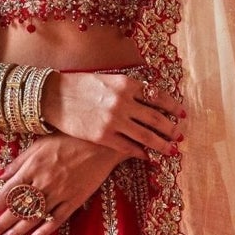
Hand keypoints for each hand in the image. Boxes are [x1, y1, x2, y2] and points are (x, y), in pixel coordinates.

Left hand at [0, 134, 122, 234]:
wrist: (101, 143)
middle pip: (18, 208)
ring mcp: (60, 193)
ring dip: (18, 231)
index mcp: (32, 167)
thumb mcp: (39, 144)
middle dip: (1, 224)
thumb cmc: (68, 139)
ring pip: (35, 217)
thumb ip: (19, 161)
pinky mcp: (75, 200)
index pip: (8, 192)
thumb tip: (0, 175)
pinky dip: (45, 230)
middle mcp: (43, 183)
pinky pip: (57, 219)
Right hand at [42, 69, 182, 158]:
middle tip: (180, 136)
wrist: (53, 96)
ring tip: (171, 150)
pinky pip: (127, 147)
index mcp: (126, 84)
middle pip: (156, 118)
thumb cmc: (79, 85)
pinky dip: (140, 152)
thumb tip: (148, 96)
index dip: (172, 106)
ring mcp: (113, 121)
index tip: (181, 113)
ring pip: (145, 136)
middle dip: (171, 128)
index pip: (157, 96)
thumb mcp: (107, 79)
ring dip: (161, 144)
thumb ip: (128, 88)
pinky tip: (146, 155)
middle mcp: (123, 102)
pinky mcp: (102, 137)